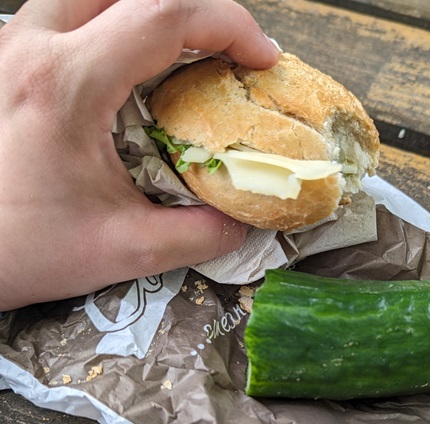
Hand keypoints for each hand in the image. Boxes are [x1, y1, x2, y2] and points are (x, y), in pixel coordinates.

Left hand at [0, 0, 278, 310]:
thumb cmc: (22, 250)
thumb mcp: (124, 251)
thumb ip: (198, 235)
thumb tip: (244, 221)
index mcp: (66, 85)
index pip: (164, 15)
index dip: (228, 24)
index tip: (261, 57)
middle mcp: (31, 47)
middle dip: (191, 9)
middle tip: (222, 49)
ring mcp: (10, 46)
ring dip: (147, 13)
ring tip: (183, 55)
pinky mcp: (3, 60)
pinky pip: (66, 17)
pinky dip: (113, 28)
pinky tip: (130, 72)